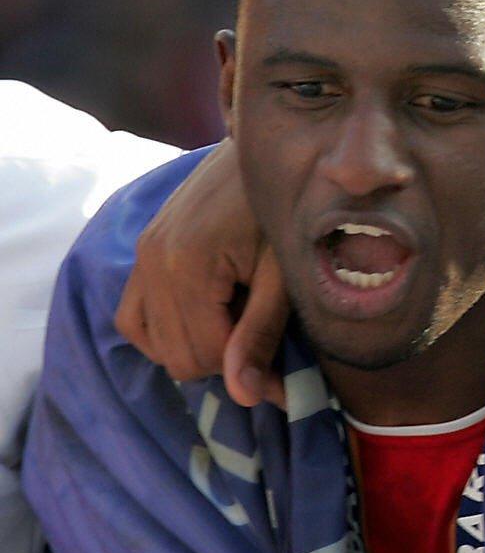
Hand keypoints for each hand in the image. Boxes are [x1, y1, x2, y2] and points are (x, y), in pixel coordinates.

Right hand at [116, 142, 289, 408]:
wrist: (258, 155)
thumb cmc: (284, 213)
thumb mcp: (283, 275)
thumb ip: (261, 334)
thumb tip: (245, 397)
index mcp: (186, 267)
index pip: (202, 357)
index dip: (247, 372)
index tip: (283, 371)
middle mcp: (151, 263)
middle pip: (177, 357)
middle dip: (224, 360)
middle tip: (263, 334)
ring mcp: (141, 257)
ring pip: (154, 344)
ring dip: (196, 347)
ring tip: (238, 320)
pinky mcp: (141, 253)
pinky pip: (133, 318)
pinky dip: (165, 332)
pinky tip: (205, 318)